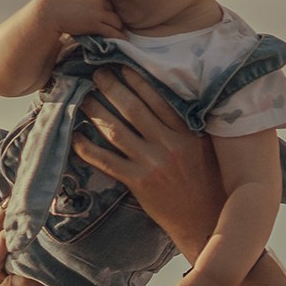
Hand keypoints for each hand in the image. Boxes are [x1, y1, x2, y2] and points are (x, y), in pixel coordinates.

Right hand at [37, 0, 125, 39]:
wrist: (49, 13)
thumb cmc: (60, 2)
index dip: (108, 6)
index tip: (108, 13)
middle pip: (114, 9)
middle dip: (112, 17)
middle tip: (116, 25)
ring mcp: (97, 10)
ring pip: (116, 20)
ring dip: (118, 28)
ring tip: (121, 33)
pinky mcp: (95, 23)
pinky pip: (112, 31)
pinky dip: (119, 36)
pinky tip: (123, 39)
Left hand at [75, 67, 224, 255]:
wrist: (206, 221)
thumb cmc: (210, 182)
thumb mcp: (208, 149)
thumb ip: (191, 126)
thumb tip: (176, 98)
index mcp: (188, 134)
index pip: (159, 98)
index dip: (137, 79)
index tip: (122, 64)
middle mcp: (170, 146)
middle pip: (133, 109)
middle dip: (112, 88)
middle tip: (96, 73)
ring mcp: (152, 165)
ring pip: (116, 131)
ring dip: (96, 112)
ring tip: (83, 97)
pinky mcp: (139, 183)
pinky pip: (107, 162)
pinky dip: (88, 149)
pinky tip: (75, 137)